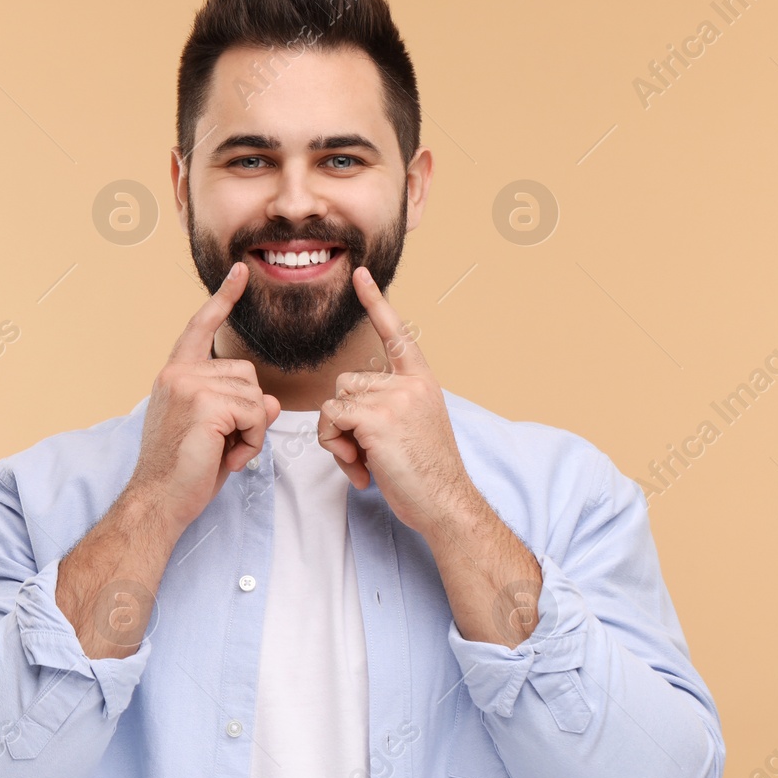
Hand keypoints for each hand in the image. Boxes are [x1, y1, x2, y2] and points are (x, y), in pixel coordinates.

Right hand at [129, 261, 281, 530]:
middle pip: (247, 373)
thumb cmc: (184, 472)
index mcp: (175, 376)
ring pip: (256, 396)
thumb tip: (272, 401)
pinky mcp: (205, 404)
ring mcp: (190, 386)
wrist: (158, 501)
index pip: (201, 328)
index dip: (223, 299)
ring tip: (224, 452)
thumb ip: (240, 408)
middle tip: (224, 444)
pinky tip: (227, 458)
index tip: (241, 272)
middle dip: (249, 412)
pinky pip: (256, 414)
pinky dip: (252, 442)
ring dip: (252, 431)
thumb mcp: (216, 433)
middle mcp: (179, 374)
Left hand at [317, 266, 475, 537]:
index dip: (376, 303)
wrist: (446, 503)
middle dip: (344, 420)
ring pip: (334, 402)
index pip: (396, 334)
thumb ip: (389, 406)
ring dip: (337, 436)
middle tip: (366, 453)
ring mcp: (394, 399)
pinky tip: (361, 469)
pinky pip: (331, 419)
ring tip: (365, 462)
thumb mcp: (415, 426)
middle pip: (346, 382)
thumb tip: (347, 411)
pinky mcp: (376, 419)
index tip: (361, 275)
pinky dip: (335, 446)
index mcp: (421, 381)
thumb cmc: (427, 474)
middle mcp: (409, 383)